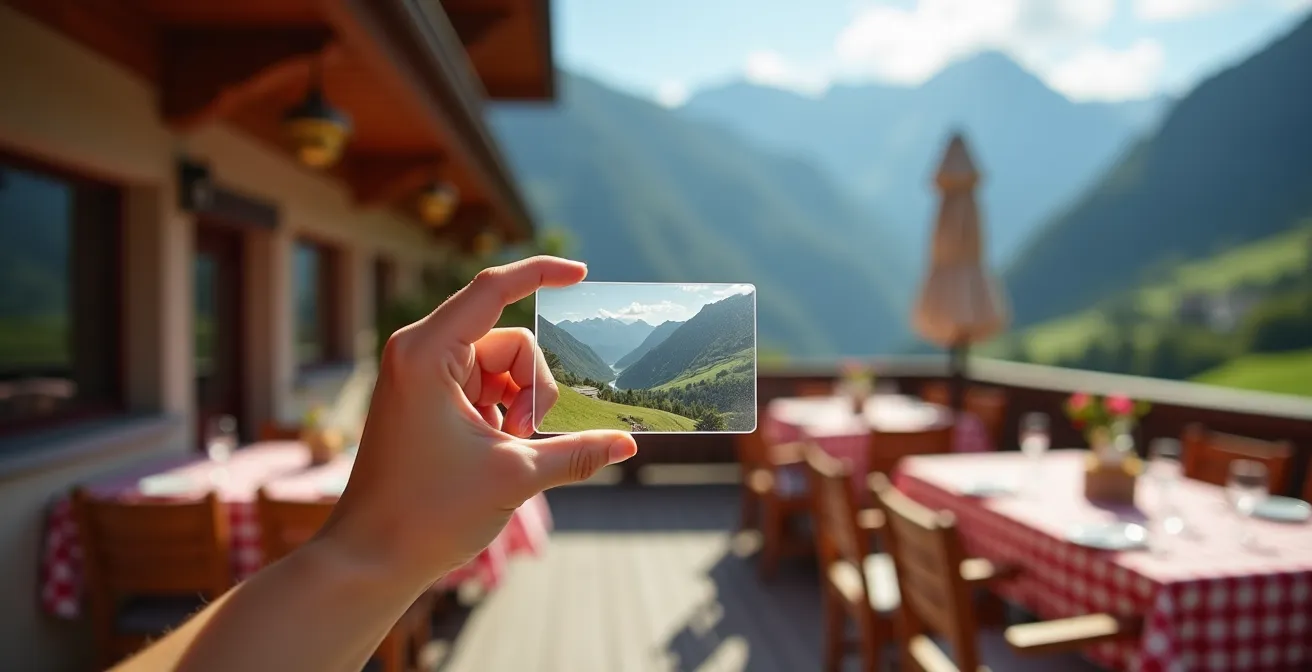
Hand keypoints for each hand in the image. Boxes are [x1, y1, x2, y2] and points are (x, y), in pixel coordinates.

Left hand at [320, 256, 636, 588]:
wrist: (370, 558)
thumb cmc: (427, 514)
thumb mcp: (516, 477)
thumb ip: (577, 452)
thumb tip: (629, 443)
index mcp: (427, 354)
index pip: (492, 289)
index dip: (540, 274)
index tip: (582, 274)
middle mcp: (419, 353)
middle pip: (509, 341)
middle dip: (532, 386)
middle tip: (522, 436)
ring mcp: (421, 377)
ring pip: (502, 367)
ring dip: (520, 404)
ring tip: (507, 451)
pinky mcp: (427, 400)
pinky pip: (484, 387)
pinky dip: (502, 412)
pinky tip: (496, 450)